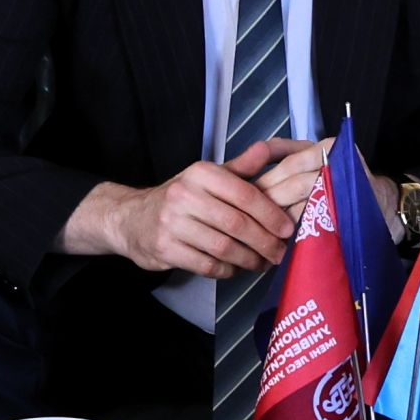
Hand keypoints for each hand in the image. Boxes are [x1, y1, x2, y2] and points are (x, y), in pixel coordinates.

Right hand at [63, 140, 320, 277]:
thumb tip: (268, 149)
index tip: (288, 230)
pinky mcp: (165, 249)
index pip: (244, 194)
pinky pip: (206, 264)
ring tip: (262, 262)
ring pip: (223, 247)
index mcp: (201, 173)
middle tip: (280, 253)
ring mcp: (172, 223)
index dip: (270, 215)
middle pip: (236, 224)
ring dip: (248, 259)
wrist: (131, 218)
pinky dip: (227, 269)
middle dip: (264, 242)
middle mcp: (185, 195)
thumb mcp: (207, 177)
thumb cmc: (180, 197)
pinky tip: (236, 268)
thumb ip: (239, 167)